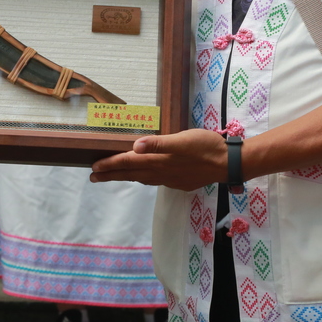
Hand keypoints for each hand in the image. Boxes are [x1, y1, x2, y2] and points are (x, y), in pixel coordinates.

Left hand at [90, 129, 226, 190]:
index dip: (110, 165)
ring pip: (142, 178)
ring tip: (113, 176)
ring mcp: (170, 179)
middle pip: (131, 174)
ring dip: (126, 177)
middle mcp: (161, 172)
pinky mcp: (179, 181)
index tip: (93, 168)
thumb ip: (158, 143)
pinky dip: (143, 178)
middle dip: (111, 174)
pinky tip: (144, 177)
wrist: (227, 163)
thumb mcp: (181, 140)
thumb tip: (134, 146)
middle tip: (94, 176)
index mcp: (158, 161)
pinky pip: (155, 180)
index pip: (128, 163)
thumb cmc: (204, 147)